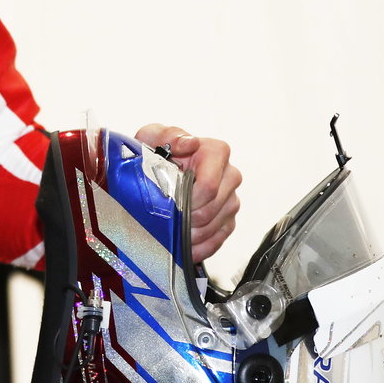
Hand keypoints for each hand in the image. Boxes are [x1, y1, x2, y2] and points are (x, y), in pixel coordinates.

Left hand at [134, 123, 241, 262]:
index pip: (209, 186)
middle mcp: (229, 176)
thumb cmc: (156, 151)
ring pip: (214, 227)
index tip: (171, 200)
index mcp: (216, 152)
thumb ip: (169, 135)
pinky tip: (182, 245)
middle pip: (212, 209)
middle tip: (166, 217)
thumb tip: (189, 143)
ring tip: (170, 230)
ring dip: (190, 234)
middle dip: (186, 217)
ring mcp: (230, 200)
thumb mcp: (153, 136)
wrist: (155, 169)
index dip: (188, 198)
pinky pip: (217, 241)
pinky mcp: (227, 221)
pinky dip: (198, 247)